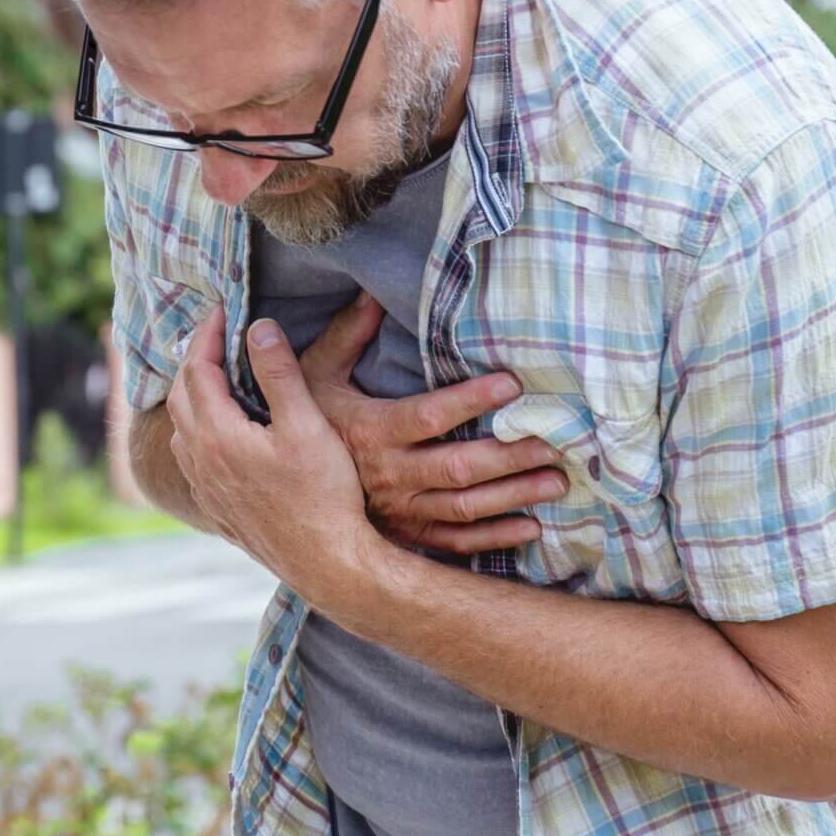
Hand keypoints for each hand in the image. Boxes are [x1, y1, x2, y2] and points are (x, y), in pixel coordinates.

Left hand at [166, 304, 371, 605]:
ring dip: (193, 396)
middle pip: (181, 396)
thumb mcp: (306, 426)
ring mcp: (206, 488)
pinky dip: (197, 431)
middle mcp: (200, 461)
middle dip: (196, 359)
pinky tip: (218, 434)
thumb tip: (259, 327)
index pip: (198, 368)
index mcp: (217, 434)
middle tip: (217, 336)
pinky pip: (191, 459)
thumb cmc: (322, 496)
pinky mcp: (218, 509)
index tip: (224, 309)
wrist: (326, 564)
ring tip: (215, 377)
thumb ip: (279, 374)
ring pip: (182, 430)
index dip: (209, 334)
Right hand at [297, 292, 569, 552]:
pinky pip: (455, 543)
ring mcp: (400, 511)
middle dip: (511, 456)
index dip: (471, 401)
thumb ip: (346, 336)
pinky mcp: (406, 536)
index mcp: (371, 431)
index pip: (429, 416)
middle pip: (459, 467)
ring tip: (557, 481)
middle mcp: (389, 475)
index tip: (512, 384)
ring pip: (465, 507)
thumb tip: (372, 292)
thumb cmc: (302, 425)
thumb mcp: (313, 376)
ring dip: (514, 496)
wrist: (278, 491)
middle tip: (555, 442)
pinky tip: (531, 527)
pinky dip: (495, 539)